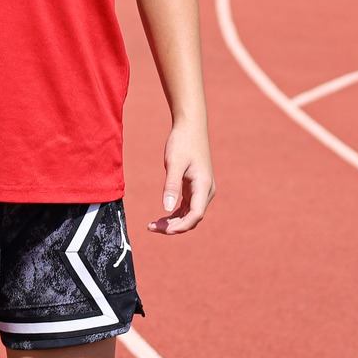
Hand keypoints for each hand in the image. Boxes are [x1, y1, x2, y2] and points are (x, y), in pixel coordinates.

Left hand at [151, 120, 212, 234]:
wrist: (190, 127)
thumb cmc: (182, 142)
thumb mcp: (174, 163)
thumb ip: (171, 186)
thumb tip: (166, 208)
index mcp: (204, 186)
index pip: (196, 214)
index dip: (180, 226)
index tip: (164, 230)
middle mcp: (206, 191)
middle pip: (192, 218)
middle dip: (174, 226)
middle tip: (151, 227)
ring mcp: (201, 190)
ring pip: (189, 214)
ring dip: (173, 222)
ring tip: (153, 225)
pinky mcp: (195, 187)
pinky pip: (187, 207)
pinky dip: (175, 214)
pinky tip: (162, 218)